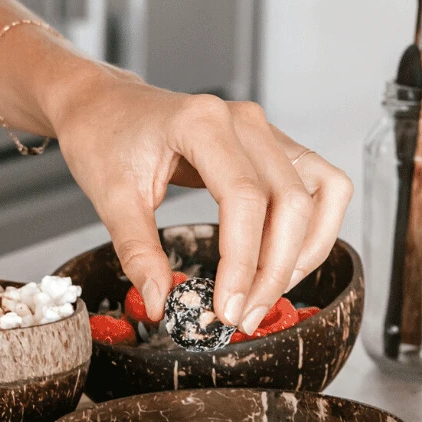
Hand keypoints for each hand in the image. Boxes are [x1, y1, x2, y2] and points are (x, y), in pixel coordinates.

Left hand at [51, 68, 352, 332]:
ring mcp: (263, 129)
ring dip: (302, 253)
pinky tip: (284, 261)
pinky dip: (313, 228)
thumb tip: (161, 303)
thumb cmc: (103, 138)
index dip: (243, 262)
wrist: (103, 105)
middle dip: (274, 270)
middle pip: (290, 201)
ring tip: (265, 295)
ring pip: (316, 194)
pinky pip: (318, 184)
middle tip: (244, 316)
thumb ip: (138, 252)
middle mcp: (243, 120)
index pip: (244, 198)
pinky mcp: (272, 144)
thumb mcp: (110, 198)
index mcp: (201, 122)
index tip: (228, 308)